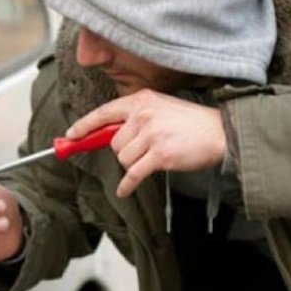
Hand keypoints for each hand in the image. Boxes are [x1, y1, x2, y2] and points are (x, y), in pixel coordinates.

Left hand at [66, 89, 225, 197]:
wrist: (220, 133)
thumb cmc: (191, 123)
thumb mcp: (161, 108)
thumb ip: (136, 117)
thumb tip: (108, 136)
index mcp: (141, 100)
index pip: (104, 112)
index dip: (84, 125)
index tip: (71, 135)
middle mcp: (143, 114)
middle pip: (113, 142)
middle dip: (124, 152)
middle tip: (144, 151)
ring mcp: (151, 134)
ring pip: (122, 159)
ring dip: (133, 165)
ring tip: (154, 158)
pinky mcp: (159, 154)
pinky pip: (133, 175)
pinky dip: (127, 185)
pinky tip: (124, 190)